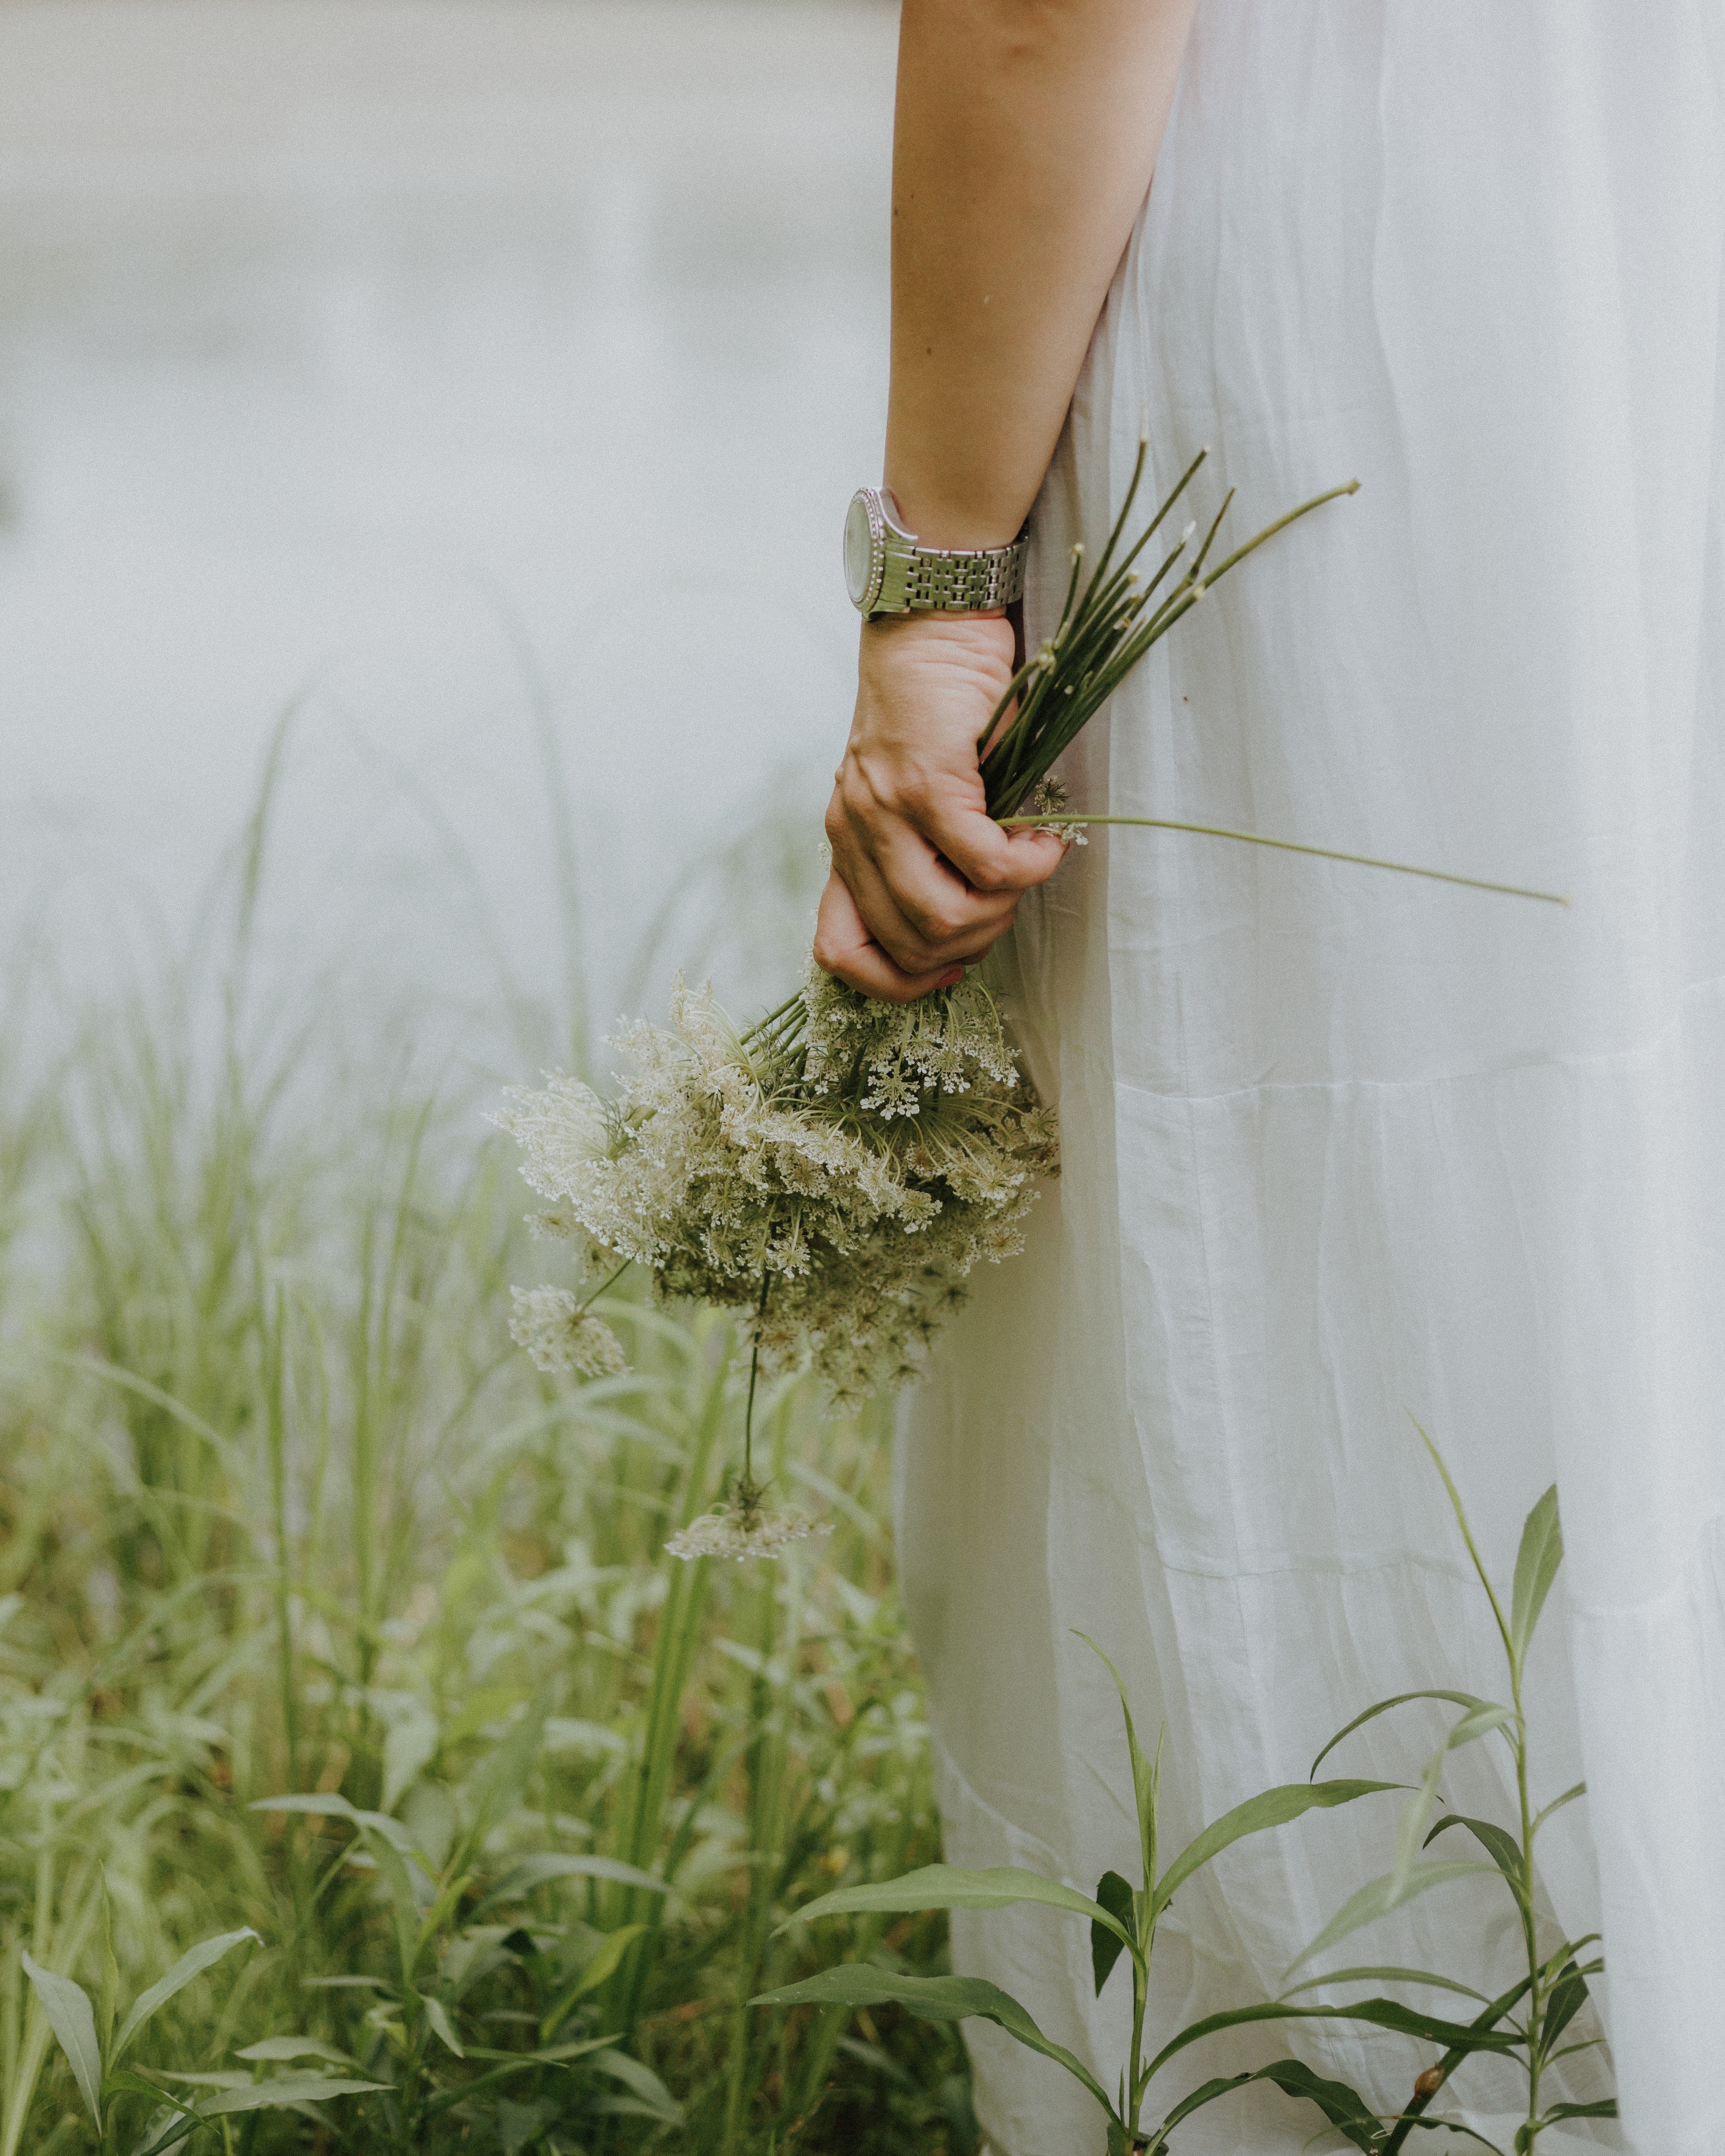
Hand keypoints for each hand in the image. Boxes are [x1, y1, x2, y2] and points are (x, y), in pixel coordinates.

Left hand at [814, 611, 1066, 1001]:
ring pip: (942, 915)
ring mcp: (885, 810)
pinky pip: (981, 861)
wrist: (932, 624)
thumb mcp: (915, 795)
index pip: (839, 952)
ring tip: (1027, 870)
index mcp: (845, 844)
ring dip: (1001, 909)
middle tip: (1009, 903)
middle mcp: (853, 833)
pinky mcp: (927, 781)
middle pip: (909, 945)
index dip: (897, 981)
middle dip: (974, 943)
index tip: (948, 965)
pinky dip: (1025, 866)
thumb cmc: (937, 711)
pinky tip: (1044, 842)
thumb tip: (974, 919)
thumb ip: (927, 854)